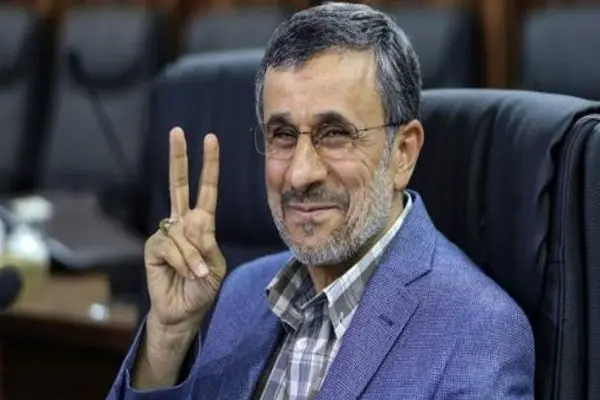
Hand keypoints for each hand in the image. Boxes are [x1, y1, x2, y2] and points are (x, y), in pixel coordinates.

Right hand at [144, 127, 225, 329]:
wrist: (184, 311)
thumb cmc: (202, 288)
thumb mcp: (215, 266)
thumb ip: (207, 243)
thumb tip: (192, 220)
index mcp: (203, 224)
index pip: (206, 189)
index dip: (209, 165)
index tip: (210, 139)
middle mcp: (182, 223)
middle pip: (179, 185)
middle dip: (179, 158)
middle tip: (177, 131)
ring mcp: (166, 233)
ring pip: (182, 232)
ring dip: (193, 256)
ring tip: (197, 274)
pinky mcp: (153, 246)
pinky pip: (170, 246)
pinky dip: (182, 261)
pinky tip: (184, 273)